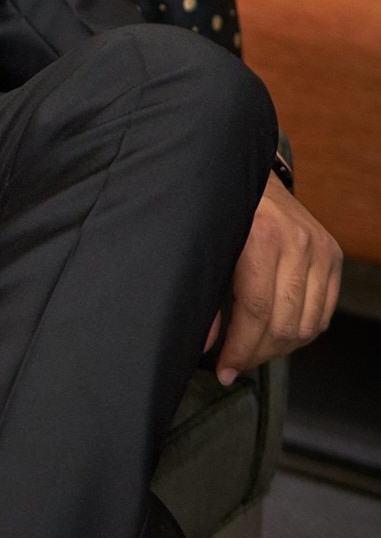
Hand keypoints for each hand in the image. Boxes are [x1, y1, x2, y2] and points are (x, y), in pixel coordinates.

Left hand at [211, 174, 341, 384]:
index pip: (256, 311)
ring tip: (253, 350)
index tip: (223, 368)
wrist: (246, 168)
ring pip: (308, 325)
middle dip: (257, 353)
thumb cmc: (218, 208)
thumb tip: (208, 346)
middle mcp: (297, 240)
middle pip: (285, 324)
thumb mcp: (204, 246)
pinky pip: (323, 312)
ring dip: (279, 348)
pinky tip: (277, 334)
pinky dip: (302, 331)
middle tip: (235, 363)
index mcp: (260, 235)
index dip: (239, 348)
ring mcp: (319, 246)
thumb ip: (206, 296)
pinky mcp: (332, 253)